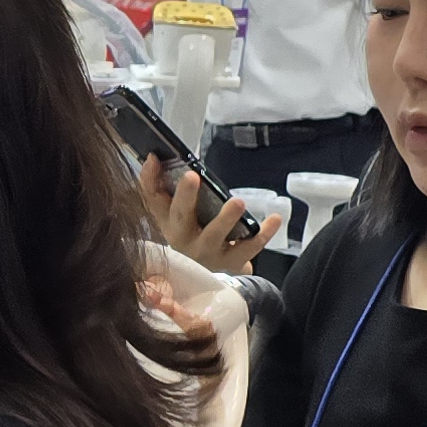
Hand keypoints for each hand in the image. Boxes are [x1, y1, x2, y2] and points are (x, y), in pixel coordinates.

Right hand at [139, 156, 262, 273]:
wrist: (201, 270)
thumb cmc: (185, 231)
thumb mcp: (167, 211)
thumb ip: (154, 184)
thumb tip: (151, 157)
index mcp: (169, 224)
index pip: (156, 201)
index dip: (152, 182)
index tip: (156, 160)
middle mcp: (186, 240)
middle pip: (183, 218)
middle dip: (186, 197)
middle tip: (192, 176)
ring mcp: (209, 253)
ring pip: (216, 236)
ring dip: (226, 218)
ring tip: (238, 201)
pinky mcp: (232, 262)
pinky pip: (249, 247)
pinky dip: (263, 233)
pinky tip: (275, 218)